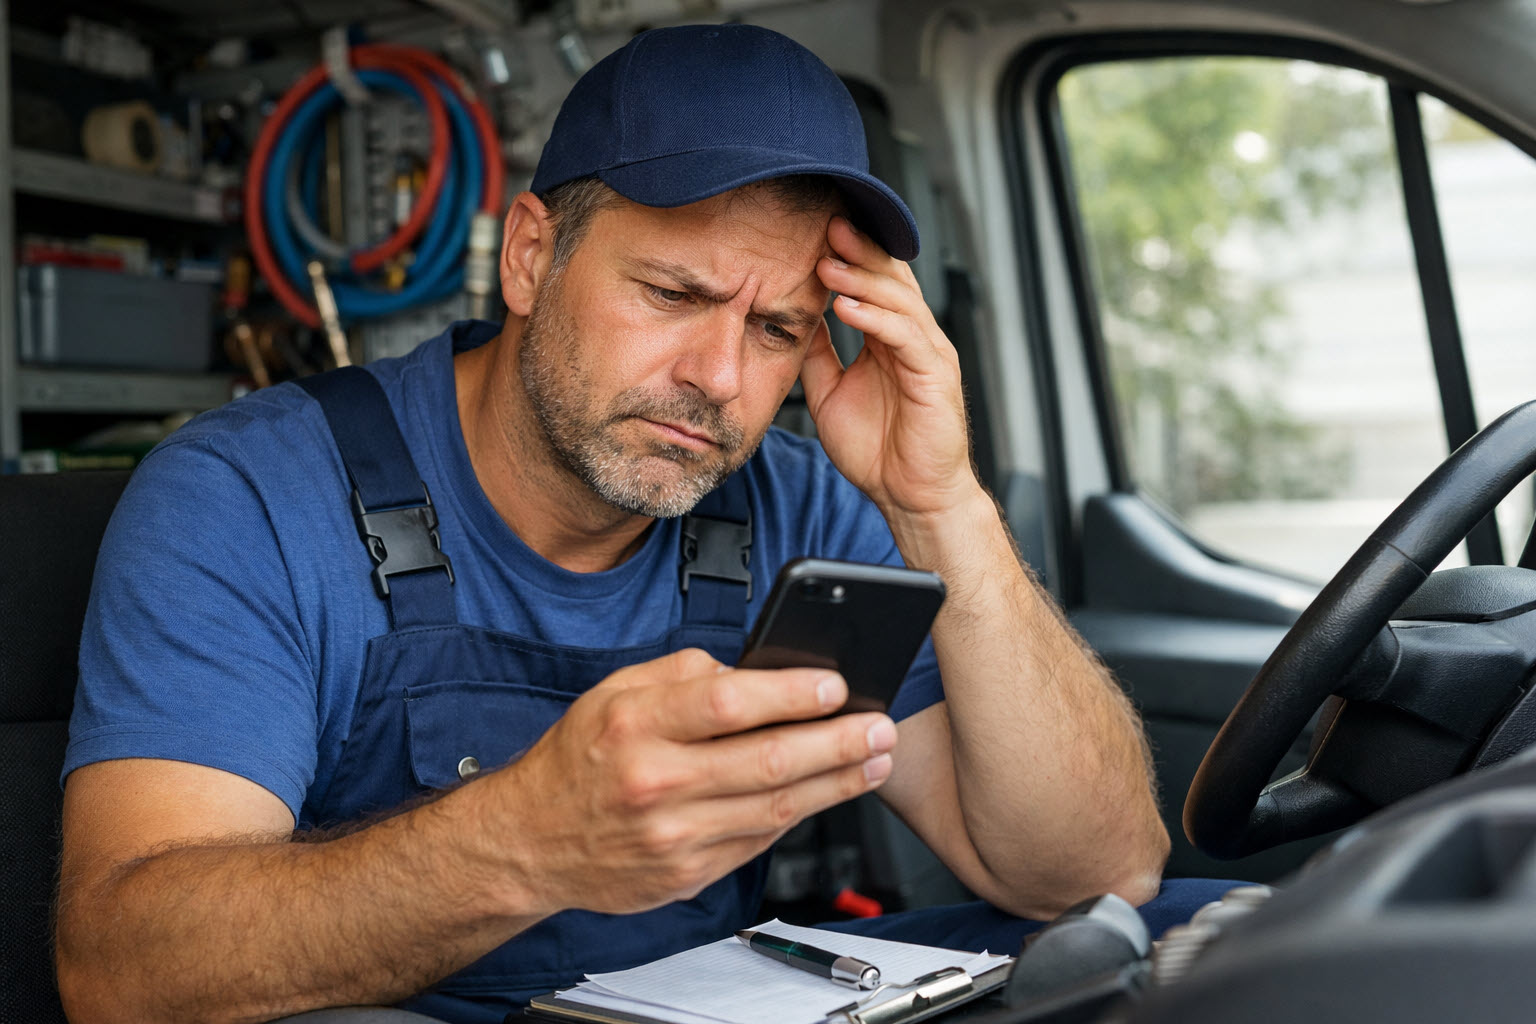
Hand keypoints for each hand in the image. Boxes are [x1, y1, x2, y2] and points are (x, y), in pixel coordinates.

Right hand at [489, 648, 897, 915]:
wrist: (531, 840)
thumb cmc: (581, 757)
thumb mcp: (617, 691)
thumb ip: (686, 674)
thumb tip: (757, 672)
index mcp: (636, 724)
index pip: (727, 704)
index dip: (790, 694)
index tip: (835, 685)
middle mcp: (654, 781)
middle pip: (766, 762)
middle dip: (836, 743)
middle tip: (879, 726)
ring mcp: (672, 836)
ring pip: (774, 809)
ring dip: (836, 784)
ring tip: (874, 759)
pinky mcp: (685, 874)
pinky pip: (757, 842)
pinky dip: (798, 816)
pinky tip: (826, 793)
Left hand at [800, 216, 976, 518]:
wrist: (909, 497)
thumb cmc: (878, 452)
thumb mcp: (830, 392)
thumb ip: (818, 354)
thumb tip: (794, 320)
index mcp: (890, 339)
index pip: (872, 282)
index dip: (848, 255)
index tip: (814, 231)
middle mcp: (913, 339)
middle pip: (890, 278)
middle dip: (859, 249)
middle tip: (826, 224)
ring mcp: (927, 353)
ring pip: (898, 300)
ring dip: (861, 278)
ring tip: (827, 262)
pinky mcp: (936, 375)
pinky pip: (905, 337)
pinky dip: (875, 318)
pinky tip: (846, 306)